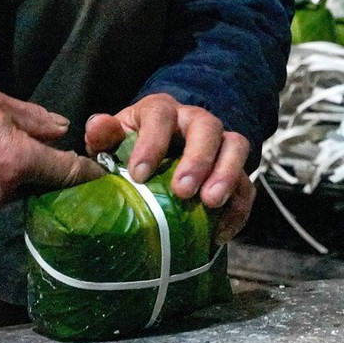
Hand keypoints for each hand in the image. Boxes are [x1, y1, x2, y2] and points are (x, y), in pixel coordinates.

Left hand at [84, 93, 255, 243]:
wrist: (157, 158)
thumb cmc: (131, 149)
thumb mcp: (113, 141)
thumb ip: (104, 135)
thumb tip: (96, 126)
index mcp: (161, 110)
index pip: (160, 115)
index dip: (151, 142)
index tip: (138, 174)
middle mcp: (195, 121)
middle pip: (207, 126)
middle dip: (198, 158)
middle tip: (183, 190)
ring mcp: (219, 144)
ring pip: (236, 146)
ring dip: (226, 174)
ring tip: (211, 203)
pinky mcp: (235, 171)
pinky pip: (247, 185)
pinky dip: (238, 207)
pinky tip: (220, 232)